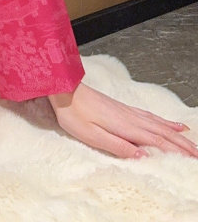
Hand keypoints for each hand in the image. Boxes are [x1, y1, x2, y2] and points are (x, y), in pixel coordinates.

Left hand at [48, 80, 197, 157]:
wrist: (63, 88)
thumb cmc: (73, 113)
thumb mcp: (92, 135)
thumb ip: (117, 146)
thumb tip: (142, 157)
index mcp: (125, 127)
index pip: (157, 141)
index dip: (175, 151)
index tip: (192, 159)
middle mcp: (130, 118)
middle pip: (162, 132)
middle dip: (182, 144)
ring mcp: (126, 111)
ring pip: (157, 123)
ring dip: (175, 133)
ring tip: (190, 139)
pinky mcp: (121, 107)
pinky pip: (148, 115)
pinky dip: (162, 120)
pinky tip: (167, 122)